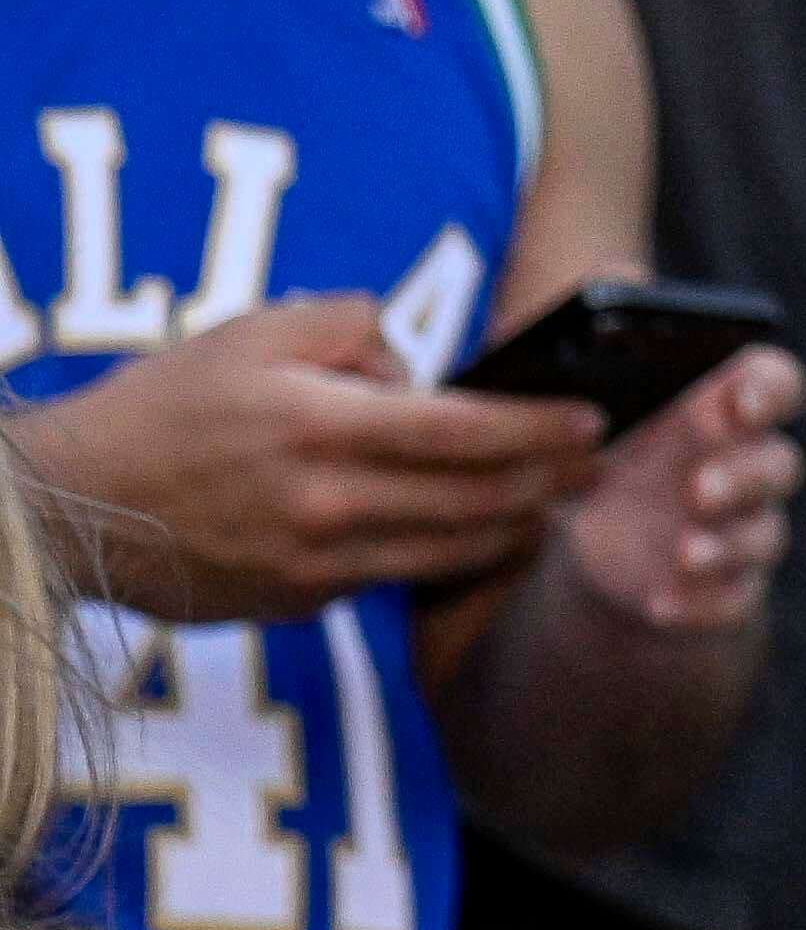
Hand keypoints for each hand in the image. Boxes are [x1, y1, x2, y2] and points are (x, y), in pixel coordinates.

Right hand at [1, 303, 592, 620]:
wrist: (83, 503)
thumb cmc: (169, 407)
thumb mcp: (249, 334)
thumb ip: (348, 328)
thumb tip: (419, 367)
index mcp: (319, 426)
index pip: (467, 430)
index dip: (542, 428)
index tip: (591, 420)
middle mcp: (330, 503)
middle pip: (483, 499)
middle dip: (554, 480)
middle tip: (599, 462)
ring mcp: (322, 563)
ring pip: (459, 551)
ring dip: (521, 526)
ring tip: (557, 500)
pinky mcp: (309, 601)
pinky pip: (402, 575)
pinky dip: (453, 554)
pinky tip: (483, 534)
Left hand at [547, 344, 805, 645]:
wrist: (596, 537)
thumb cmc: (599, 451)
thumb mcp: (585, 410)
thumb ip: (582, 381)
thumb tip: (543, 339)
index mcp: (722, 406)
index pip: (778, 384)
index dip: (770, 392)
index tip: (740, 403)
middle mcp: (746, 464)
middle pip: (780, 464)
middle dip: (745, 476)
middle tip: (699, 488)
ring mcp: (743, 528)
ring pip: (763, 535)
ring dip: (728, 544)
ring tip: (685, 554)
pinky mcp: (729, 584)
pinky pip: (735, 598)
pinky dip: (702, 603)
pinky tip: (661, 604)